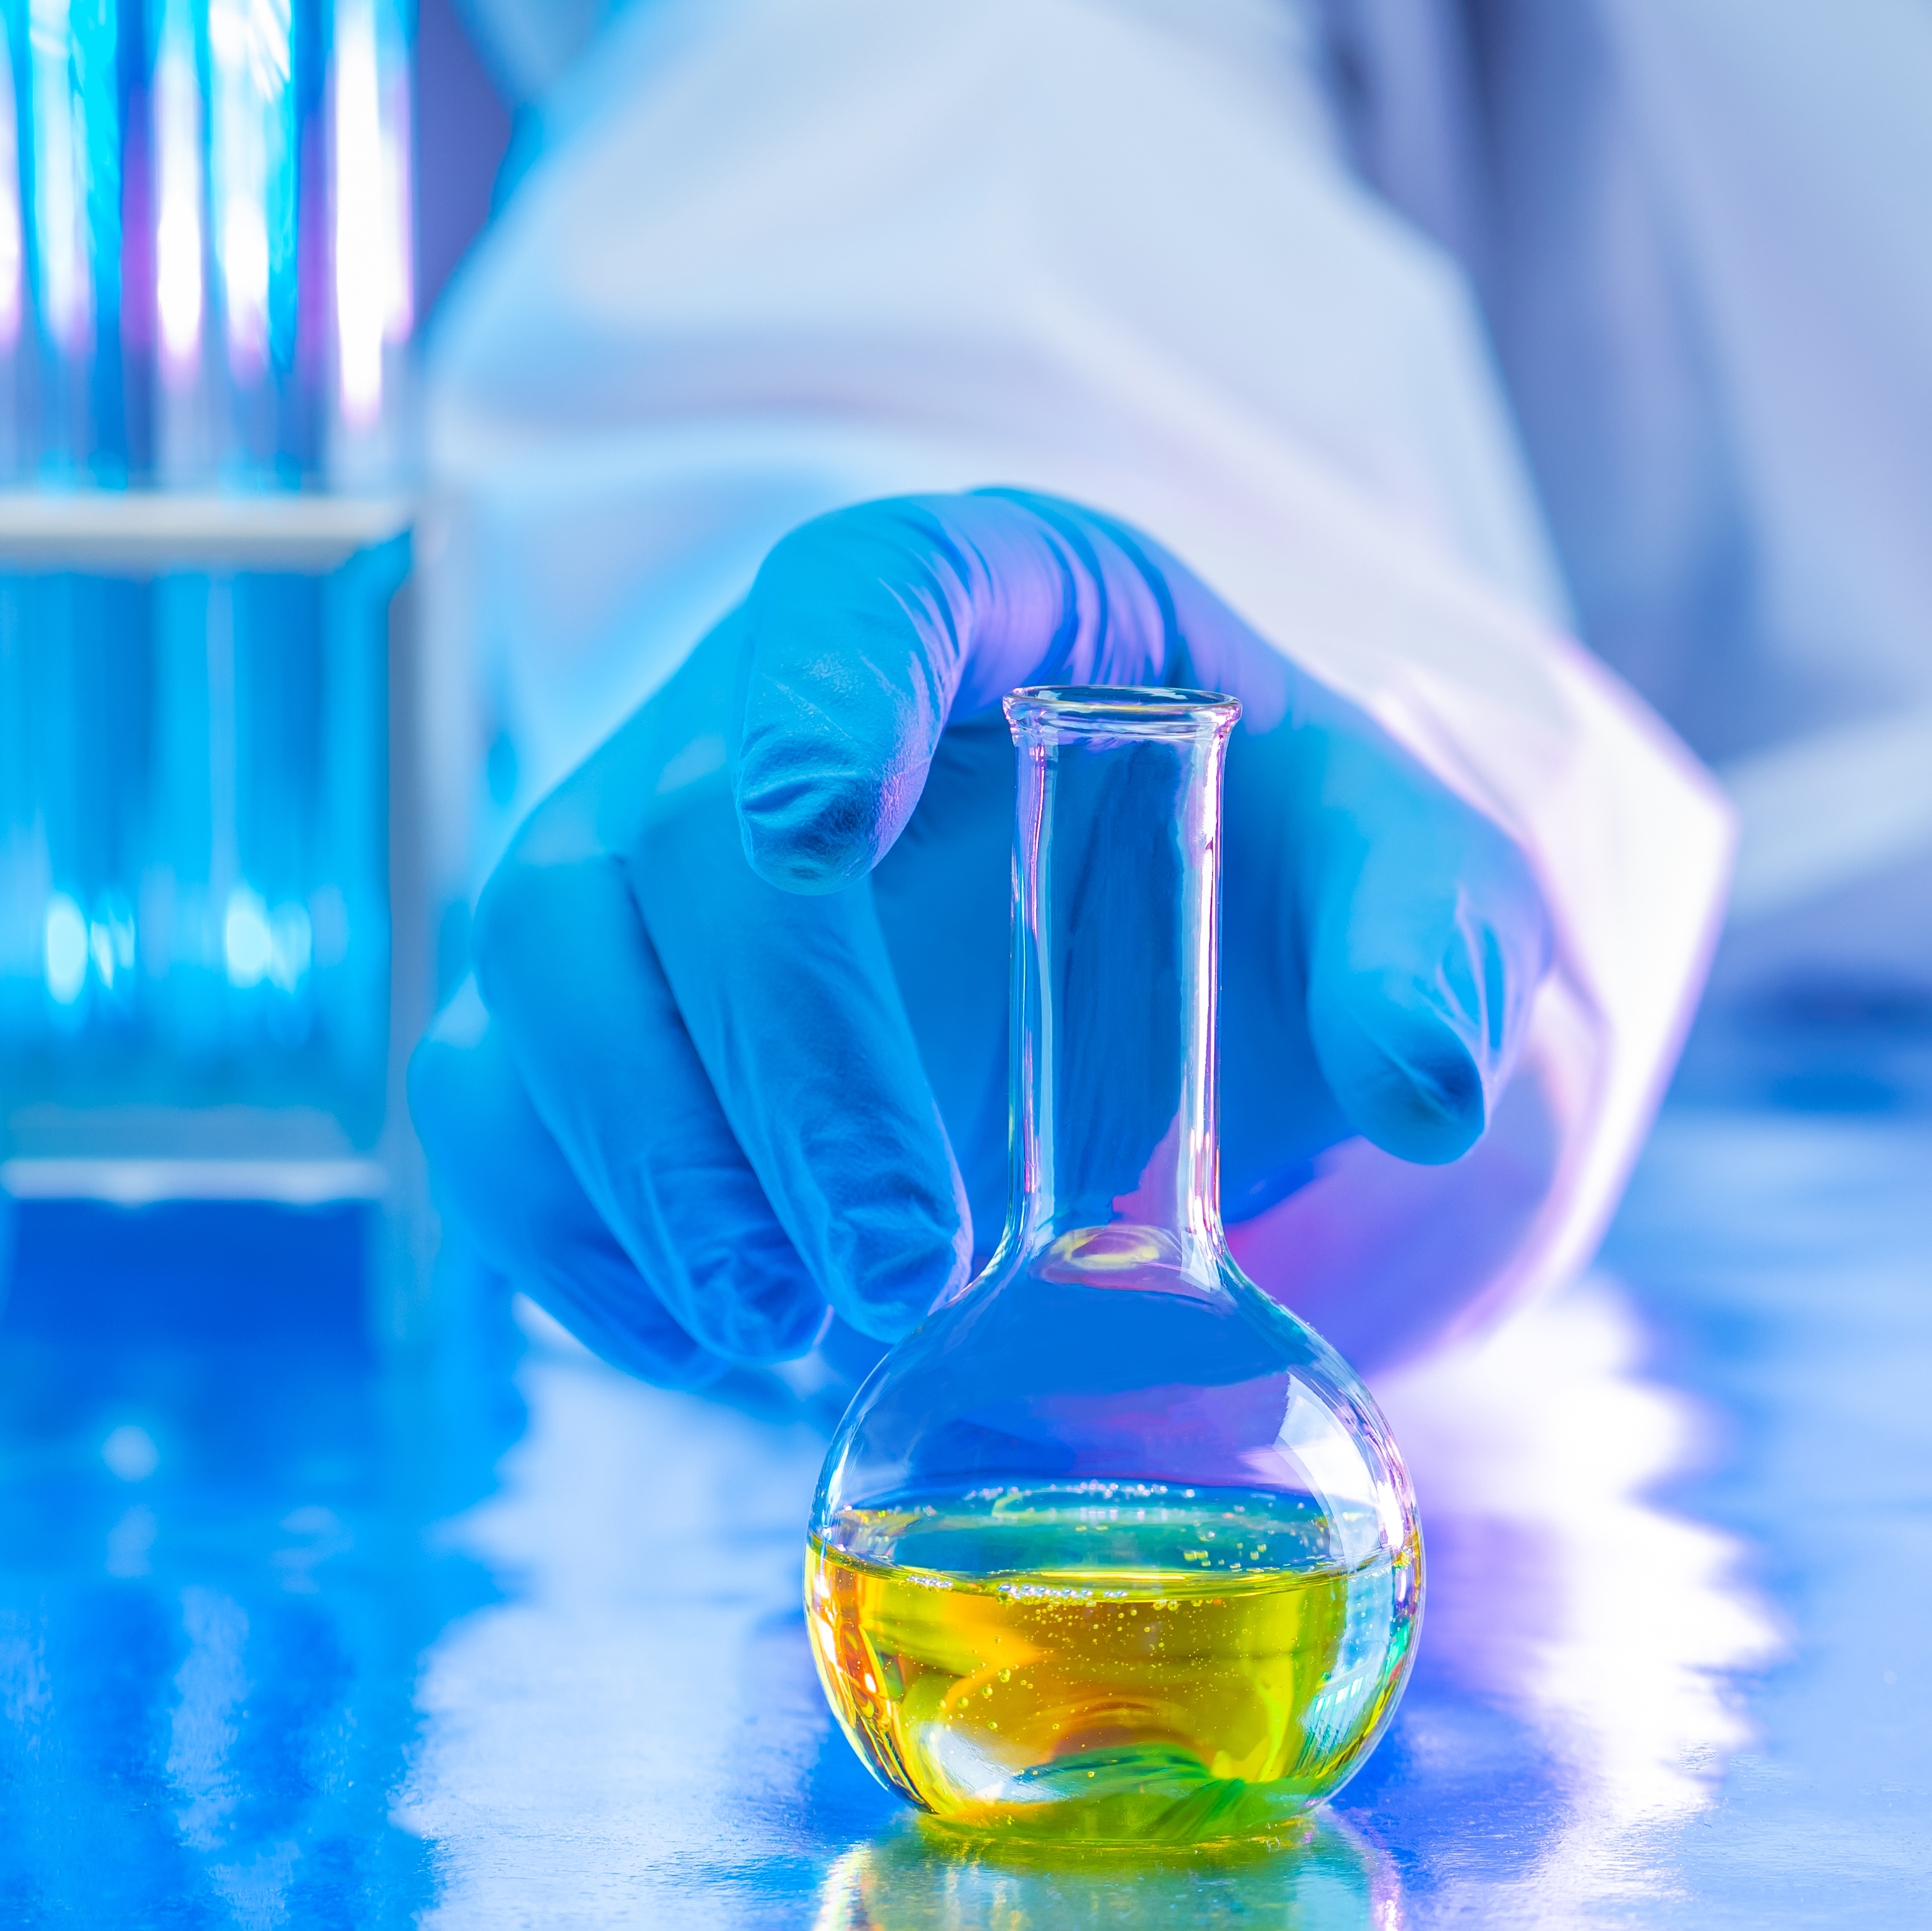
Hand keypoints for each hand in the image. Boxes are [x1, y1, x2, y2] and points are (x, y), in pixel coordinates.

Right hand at [410, 490, 1550, 1399]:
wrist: (1183, 953)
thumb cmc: (1282, 873)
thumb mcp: (1412, 886)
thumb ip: (1436, 953)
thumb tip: (1433, 1086)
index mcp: (991, 609)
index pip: (865, 588)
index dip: (816, 690)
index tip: (807, 828)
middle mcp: (777, 699)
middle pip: (680, 830)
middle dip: (779, 1061)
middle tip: (900, 1261)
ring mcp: (652, 847)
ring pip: (546, 963)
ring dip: (647, 1162)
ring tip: (788, 1325)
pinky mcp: (598, 1007)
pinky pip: (495, 1099)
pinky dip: (569, 1233)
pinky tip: (707, 1342)